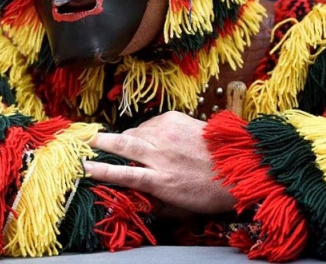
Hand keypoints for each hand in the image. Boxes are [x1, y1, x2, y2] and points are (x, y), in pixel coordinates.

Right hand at [85, 111, 235, 215]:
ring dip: (127, 137)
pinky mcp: (174, 118)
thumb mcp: (181, 205)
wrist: (241, 164)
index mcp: (160, 180)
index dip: (100, 170)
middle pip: (121, 143)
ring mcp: (166, 133)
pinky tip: (154, 137)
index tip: (84, 167)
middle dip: (99, 141)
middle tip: (85, 140)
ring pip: (134, 131)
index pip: (122, 173)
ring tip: (126, 143)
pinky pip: (150, 123)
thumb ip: (155, 199)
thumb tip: (135, 197)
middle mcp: (159, 154)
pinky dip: (147, 130)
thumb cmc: (210, 191)